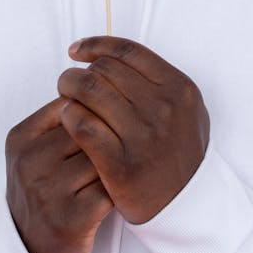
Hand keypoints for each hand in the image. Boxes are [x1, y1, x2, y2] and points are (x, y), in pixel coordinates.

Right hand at [5, 99, 113, 252]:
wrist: (28, 246)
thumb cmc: (45, 187)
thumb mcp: (38, 149)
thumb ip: (62, 118)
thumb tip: (102, 77)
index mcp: (21, 137)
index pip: (70, 104)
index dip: (95, 115)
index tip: (104, 128)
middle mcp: (30, 161)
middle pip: (89, 129)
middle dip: (108, 139)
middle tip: (116, 151)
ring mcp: (47, 191)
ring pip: (102, 158)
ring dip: (116, 165)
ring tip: (116, 173)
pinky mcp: (69, 219)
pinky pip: (108, 190)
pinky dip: (118, 191)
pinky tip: (118, 194)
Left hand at [57, 37, 209, 223]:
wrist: (187, 206)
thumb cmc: (181, 154)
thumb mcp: (187, 110)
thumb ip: (159, 80)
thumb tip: (113, 55)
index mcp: (179, 88)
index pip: (127, 52)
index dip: (96, 45)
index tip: (77, 51)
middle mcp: (163, 108)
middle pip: (103, 70)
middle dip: (79, 72)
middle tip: (68, 82)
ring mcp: (143, 136)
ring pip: (89, 91)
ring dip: (68, 89)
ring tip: (64, 97)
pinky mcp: (122, 164)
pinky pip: (83, 125)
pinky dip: (69, 116)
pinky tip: (67, 119)